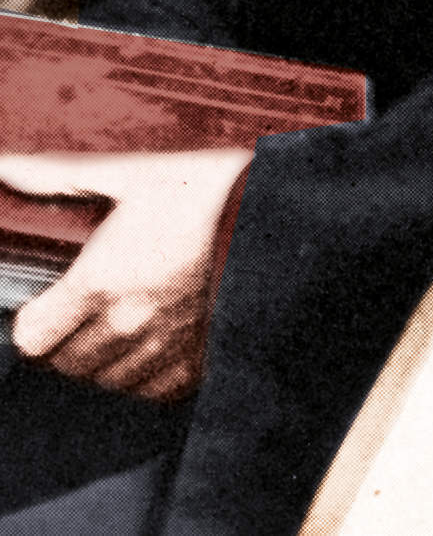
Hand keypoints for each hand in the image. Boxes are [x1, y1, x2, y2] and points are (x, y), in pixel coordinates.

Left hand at [0, 148, 252, 400]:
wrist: (279, 209)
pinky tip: (148, 344)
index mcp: (101, 281)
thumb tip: (4, 166)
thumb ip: (58, 177)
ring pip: (105, 382)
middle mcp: (128, 324)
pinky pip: (150, 393)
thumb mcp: (131, 173)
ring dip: (102, 360)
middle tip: (84, 308)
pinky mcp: (199, 360)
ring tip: (118, 323)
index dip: (35, 322)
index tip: (47, 304)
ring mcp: (165, 347)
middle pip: (64, 365)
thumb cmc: (202, 187)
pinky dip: (142, 375)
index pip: (33, 340)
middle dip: (65, 340)